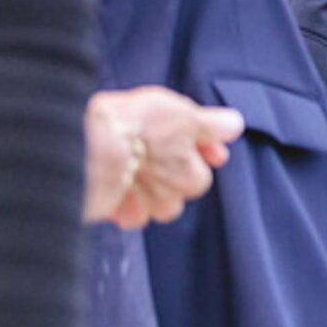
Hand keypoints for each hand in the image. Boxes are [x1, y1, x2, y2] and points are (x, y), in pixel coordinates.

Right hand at [86, 89, 243, 227]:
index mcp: (194, 179)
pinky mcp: (110, 213)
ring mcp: (139, 209)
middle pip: (176, 191)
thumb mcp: (187, 114)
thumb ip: (214, 125)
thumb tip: (234, 127)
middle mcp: (170, 200)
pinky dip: (121, 201)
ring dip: (146, 191)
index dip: (195, 153)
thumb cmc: (141, 125)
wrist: (92, 143)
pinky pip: (122, 212)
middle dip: (169, 174)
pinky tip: (115, 181)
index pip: (202, 173)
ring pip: (151, 205)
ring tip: (132, 164)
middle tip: (152, 148)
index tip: (186, 139)